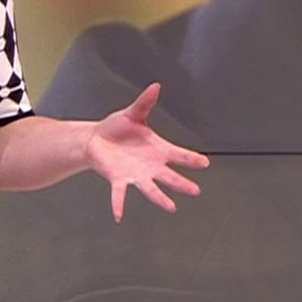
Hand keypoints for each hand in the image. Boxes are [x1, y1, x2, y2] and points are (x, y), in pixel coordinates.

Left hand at [86, 83, 210, 221]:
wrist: (96, 139)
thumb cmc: (117, 128)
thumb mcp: (133, 113)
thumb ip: (145, 102)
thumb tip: (155, 85)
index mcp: (157, 149)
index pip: (178, 154)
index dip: (191, 159)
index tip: (205, 163)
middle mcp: (150, 165)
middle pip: (169, 176)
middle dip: (181, 183)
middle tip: (195, 190)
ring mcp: (135, 174)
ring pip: (150, 189)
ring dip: (160, 198)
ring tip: (171, 207)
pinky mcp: (118, 179)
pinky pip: (119, 194)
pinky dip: (118, 204)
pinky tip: (118, 216)